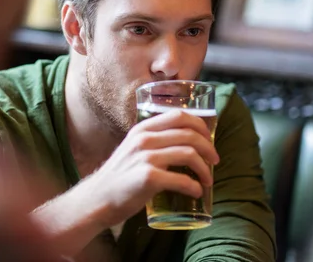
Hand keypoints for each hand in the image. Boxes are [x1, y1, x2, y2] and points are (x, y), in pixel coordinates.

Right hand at [83, 109, 219, 228]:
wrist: (98, 198)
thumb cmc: (119, 176)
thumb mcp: (132, 149)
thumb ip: (152, 142)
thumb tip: (184, 143)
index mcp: (142, 129)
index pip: (179, 115)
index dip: (200, 125)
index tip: (209, 138)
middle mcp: (144, 139)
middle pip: (189, 134)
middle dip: (208, 147)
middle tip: (215, 161)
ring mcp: (145, 157)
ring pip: (189, 154)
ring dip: (205, 169)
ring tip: (207, 180)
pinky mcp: (149, 178)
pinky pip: (182, 179)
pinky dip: (194, 187)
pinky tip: (196, 192)